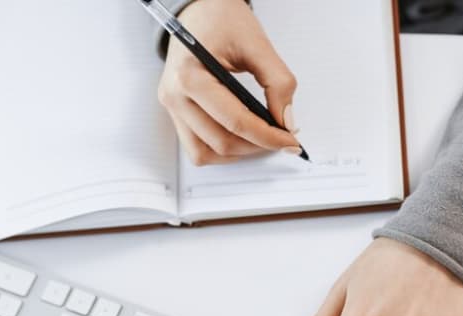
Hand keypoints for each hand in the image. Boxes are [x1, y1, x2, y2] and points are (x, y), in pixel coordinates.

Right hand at [157, 0, 301, 165]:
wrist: (198, 10)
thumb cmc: (220, 18)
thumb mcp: (257, 44)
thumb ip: (278, 82)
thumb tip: (286, 121)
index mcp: (190, 76)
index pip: (235, 122)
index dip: (268, 136)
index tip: (290, 141)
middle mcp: (175, 95)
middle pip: (221, 143)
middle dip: (257, 146)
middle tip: (282, 138)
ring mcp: (172, 107)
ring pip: (206, 154)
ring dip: (238, 153)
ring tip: (261, 139)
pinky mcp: (175, 113)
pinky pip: (197, 148)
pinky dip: (222, 150)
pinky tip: (242, 137)